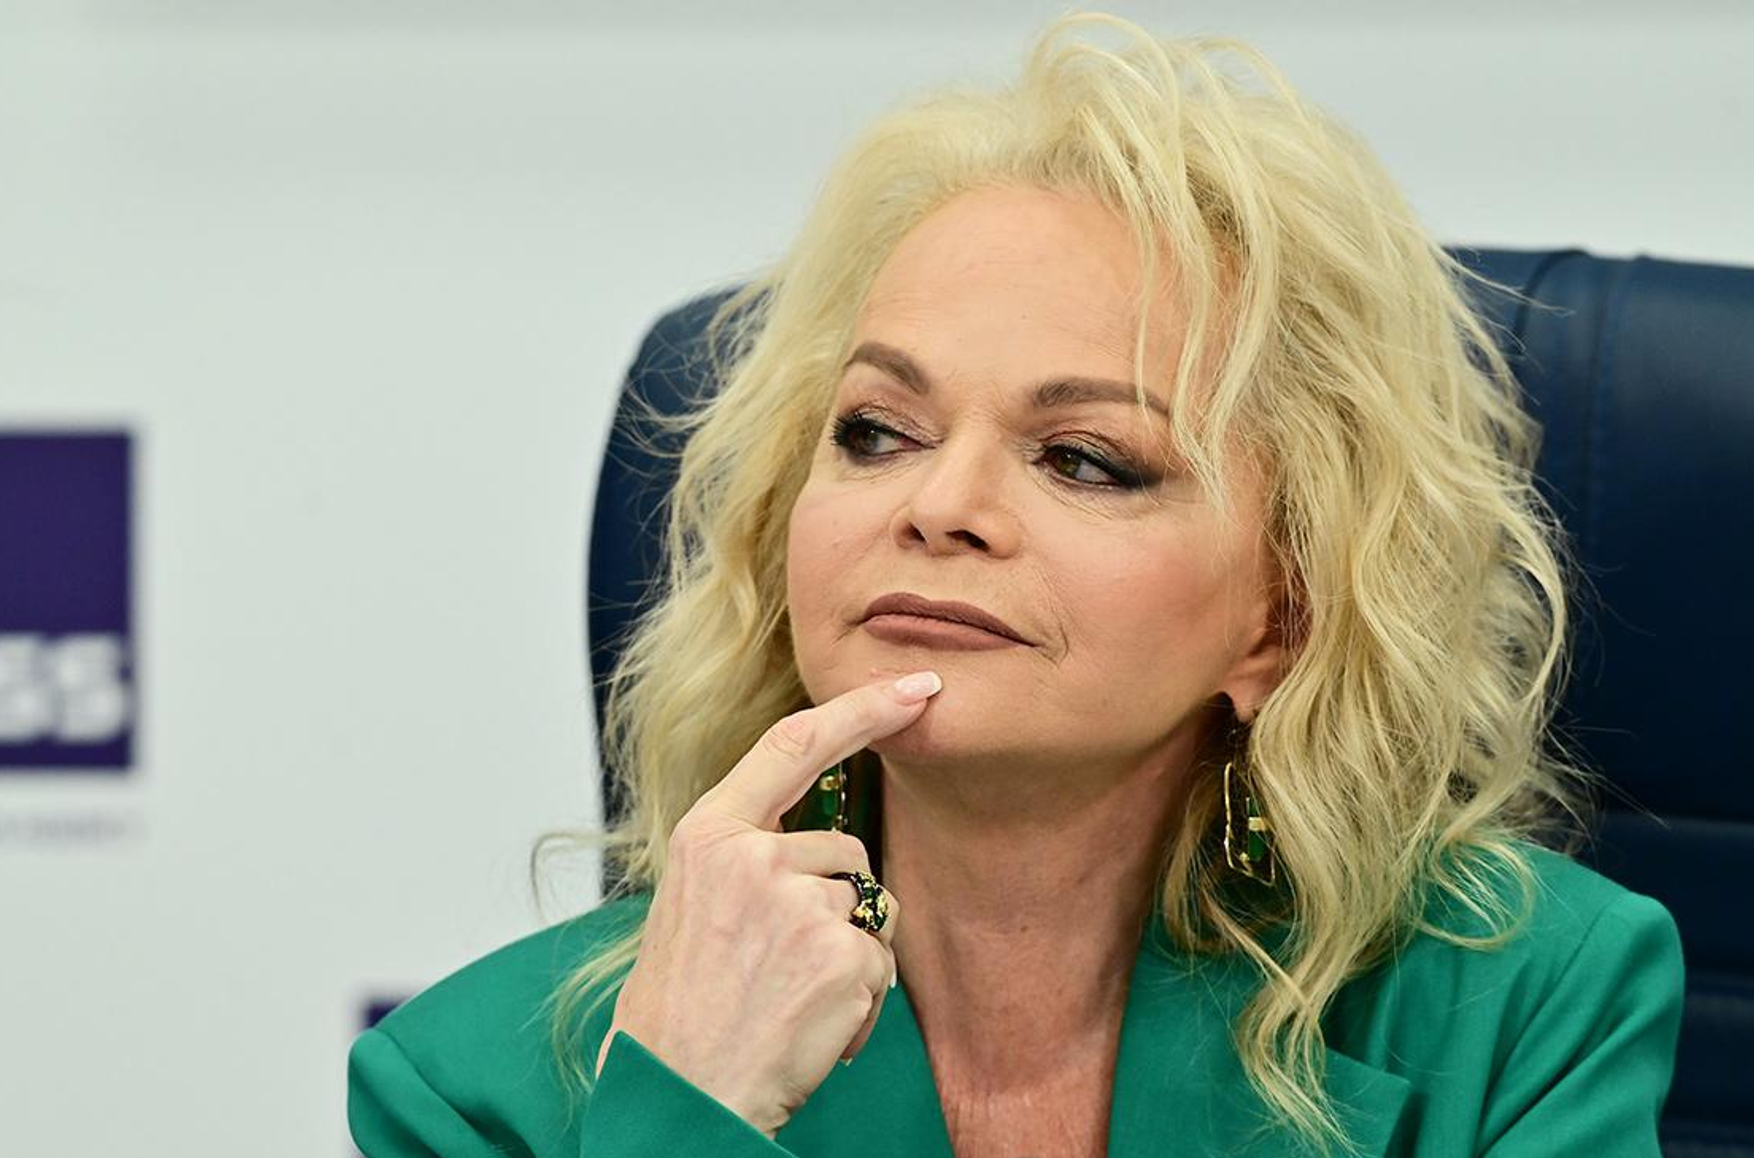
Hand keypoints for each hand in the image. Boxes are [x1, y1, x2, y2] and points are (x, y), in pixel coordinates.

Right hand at [594, 670, 943, 1136]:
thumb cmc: (684, 1007)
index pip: (793, 744)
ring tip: (784, 997)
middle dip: (832, 903)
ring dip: (845, 953)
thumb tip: (828, 844)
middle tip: (775, 966)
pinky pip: (877, 958)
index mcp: (708, 834)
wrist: (678, 1093)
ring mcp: (797, 903)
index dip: (862, 709)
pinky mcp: (838, 952)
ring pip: (864, 904)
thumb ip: (749, 857)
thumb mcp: (695, 904)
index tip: (914, 686)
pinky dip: (857, 998)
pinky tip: (810, 1025)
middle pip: (843, 848)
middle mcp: (752, 857)